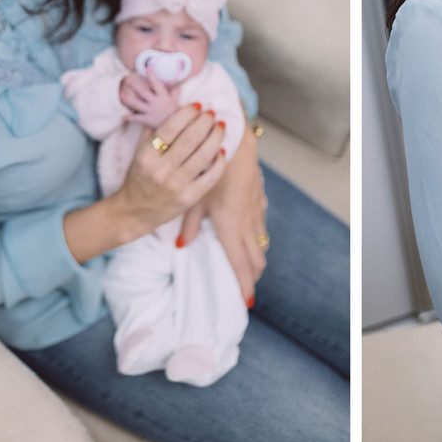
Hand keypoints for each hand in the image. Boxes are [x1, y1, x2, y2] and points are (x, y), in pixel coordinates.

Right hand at [110, 106, 225, 241]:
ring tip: (220, 127)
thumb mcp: (139, 150)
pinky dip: (220, 161)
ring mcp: (176, 186)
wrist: (133, 211)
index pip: (171, 127)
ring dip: (216, 136)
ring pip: (204, 155)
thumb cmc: (139, 176)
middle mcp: (161, 170)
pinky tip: (222, 150)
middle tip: (212, 114)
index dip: (188, 112)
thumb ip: (154, 126)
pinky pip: (211, 176)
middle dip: (206, 121)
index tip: (198, 105)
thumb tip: (173, 99)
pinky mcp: (188, 198)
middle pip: (191, 138)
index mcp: (147, 155)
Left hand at [119, 72, 179, 128]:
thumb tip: (177, 88)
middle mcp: (156, 102)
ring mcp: (150, 111)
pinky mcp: (147, 120)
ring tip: (122, 95)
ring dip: (128, 100)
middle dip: (135, 85)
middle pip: (143, 92)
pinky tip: (123, 115)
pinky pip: (137, 118)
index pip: (156, 84)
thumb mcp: (176, 102)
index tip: (147, 68)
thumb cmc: (176, 113)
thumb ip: (175, 94)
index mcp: (163, 96)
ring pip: (137, 104)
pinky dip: (130, 117)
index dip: (152, 76)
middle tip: (127, 79)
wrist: (176, 127)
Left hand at [178, 123, 266, 304]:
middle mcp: (246, 220)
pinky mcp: (258, 197)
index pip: (239, 262)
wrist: (236, 140)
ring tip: (253, 266)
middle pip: (255, 256)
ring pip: (260, 241)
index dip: (244, 283)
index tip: (246, 301)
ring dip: (257, 256)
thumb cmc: (211, 165)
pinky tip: (254, 234)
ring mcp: (255, 209)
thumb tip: (181, 246)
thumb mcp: (196, 196)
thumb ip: (189, 223)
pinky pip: (260, 224)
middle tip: (248, 287)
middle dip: (252, 274)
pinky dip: (258, 236)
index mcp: (230, 225)